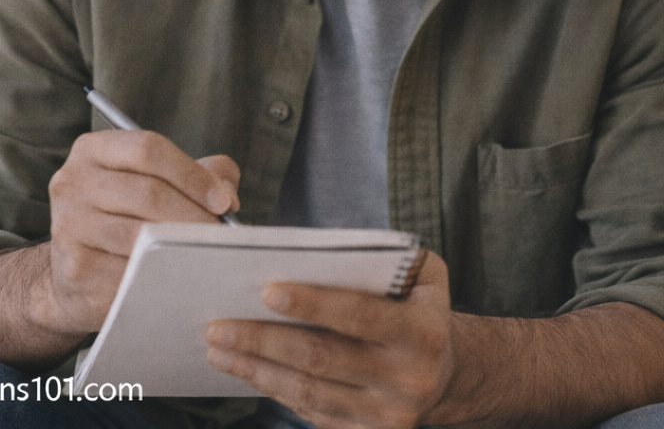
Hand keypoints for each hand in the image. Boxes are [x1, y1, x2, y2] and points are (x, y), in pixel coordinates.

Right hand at [41, 130, 239, 336]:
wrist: (76, 272)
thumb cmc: (129, 215)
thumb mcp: (160, 180)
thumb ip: (202, 172)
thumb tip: (226, 194)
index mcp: (93, 150)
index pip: (148, 149)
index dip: (192, 174)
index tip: (223, 200)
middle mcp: (72, 182)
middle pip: (148, 193)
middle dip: (194, 215)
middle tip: (222, 234)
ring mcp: (68, 226)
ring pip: (139, 235)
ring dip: (181, 246)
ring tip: (207, 253)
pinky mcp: (73, 269)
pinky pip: (127, 272)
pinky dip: (159, 275)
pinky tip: (178, 277)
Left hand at [205, 251, 455, 428]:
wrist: (445, 372)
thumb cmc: (421, 306)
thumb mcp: (424, 274)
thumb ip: (388, 258)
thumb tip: (325, 251)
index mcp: (422, 330)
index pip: (358, 315)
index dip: (312, 304)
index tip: (266, 291)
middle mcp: (407, 378)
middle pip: (322, 358)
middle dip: (263, 341)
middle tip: (218, 325)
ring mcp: (387, 415)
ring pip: (309, 392)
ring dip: (257, 370)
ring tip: (218, 348)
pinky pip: (312, 413)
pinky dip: (275, 390)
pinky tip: (248, 369)